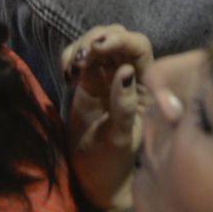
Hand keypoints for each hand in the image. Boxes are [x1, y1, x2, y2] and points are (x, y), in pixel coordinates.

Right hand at [62, 25, 153, 209]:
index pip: (138, 48)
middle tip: (81, 56)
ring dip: (81, 46)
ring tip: (71, 69)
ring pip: (96, 42)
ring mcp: (106, 76)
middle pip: (117, 36)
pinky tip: (66, 75)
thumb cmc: (114, 160)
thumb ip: (124, 105)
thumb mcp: (122, 136)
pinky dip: (69, 57)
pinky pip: (79, 56)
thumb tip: (125, 71)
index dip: (121, 40)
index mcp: (146, 85)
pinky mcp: (87, 80)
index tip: (98, 47)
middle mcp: (129, 75)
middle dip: (98, 38)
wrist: (93, 175)